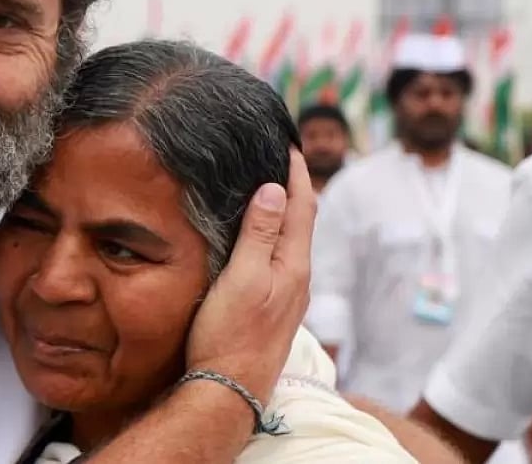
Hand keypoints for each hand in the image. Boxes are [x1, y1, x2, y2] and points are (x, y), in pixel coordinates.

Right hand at [185, 150, 315, 403]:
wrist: (229, 388)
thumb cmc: (231, 334)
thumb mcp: (243, 278)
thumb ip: (259, 234)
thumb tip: (274, 189)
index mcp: (294, 264)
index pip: (302, 205)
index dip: (296, 172)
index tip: (288, 142)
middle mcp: (297, 277)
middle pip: (301, 220)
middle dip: (293, 186)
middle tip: (279, 157)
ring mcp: (287, 294)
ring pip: (290, 239)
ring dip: (283, 210)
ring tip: (268, 186)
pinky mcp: (273, 306)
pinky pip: (279, 257)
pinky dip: (273, 234)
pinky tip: (257, 236)